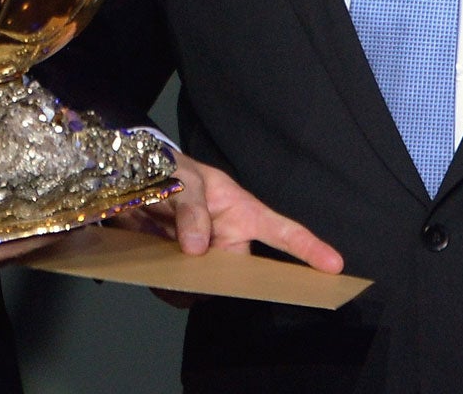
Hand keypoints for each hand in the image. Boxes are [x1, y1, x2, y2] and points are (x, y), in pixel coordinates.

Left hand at [118, 154, 342, 270]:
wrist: (128, 182)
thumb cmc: (171, 171)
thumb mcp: (183, 180)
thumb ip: (192, 209)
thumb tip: (199, 249)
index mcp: (242, 212)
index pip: (283, 231)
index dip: (310, 248)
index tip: (334, 266)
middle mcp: (230, 239)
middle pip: (246, 272)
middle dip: (233, 284)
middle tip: (211, 284)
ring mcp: (206, 258)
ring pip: (210, 286)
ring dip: (190, 284)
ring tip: (167, 264)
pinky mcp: (182, 271)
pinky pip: (181, 291)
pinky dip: (168, 287)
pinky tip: (154, 273)